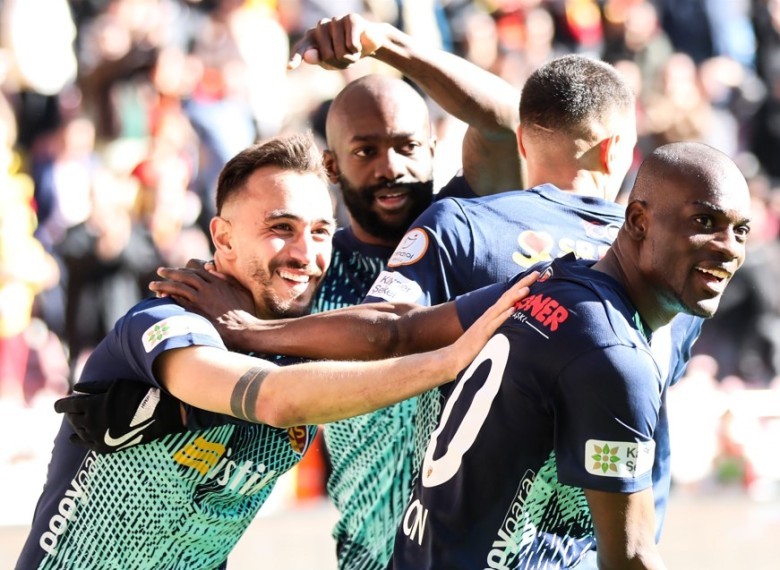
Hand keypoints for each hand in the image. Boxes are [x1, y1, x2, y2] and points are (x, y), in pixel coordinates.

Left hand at [54, 380, 185, 452]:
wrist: (159, 415)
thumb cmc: (139, 394)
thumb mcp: (116, 385)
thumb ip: (94, 387)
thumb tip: (75, 389)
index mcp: (92, 405)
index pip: (67, 406)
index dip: (61, 405)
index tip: (58, 405)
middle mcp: (91, 422)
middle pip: (72, 419)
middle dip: (71, 413)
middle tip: (73, 410)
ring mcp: (98, 437)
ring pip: (78, 431)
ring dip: (76, 425)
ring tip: (78, 420)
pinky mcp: (106, 447)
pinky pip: (86, 444)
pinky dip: (78, 440)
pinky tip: (74, 438)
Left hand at [149, 259, 255, 327]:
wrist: (244, 330)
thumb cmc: (246, 313)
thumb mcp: (242, 291)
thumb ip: (228, 279)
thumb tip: (213, 269)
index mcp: (218, 282)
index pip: (197, 269)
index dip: (185, 269)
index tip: (177, 270)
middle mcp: (208, 288)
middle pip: (184, 275)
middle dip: (170, 272)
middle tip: (160, 272)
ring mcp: (201, 300)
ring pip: (177, 287)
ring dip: (163, 284)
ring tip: (153, 285)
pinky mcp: (195, 312)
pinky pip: (178, 302)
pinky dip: (168, 297)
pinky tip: (161, 297)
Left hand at [288, 13, 385, 70]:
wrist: (368, 43)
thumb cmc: (346, 53)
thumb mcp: (332, 62)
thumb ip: (318, 60)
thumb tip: (308, 55)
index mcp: (311, 38)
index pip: (301, 49)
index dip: (295, 58)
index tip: (289, 67)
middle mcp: (320, 26)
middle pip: (326, 56)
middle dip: (339, 62)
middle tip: (346, 56)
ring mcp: (335, 20)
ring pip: (340, 51)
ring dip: (350, 57)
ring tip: (352, 50)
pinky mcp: (350, 18)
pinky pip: (351, 44)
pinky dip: (357, 50)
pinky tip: (358, 44)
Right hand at [445, 272, 538, 375]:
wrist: (454, 356)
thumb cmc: (473, 347)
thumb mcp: (491, 333)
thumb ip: (500, 327)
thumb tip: (515, 322)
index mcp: (492, 314)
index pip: (509, 296)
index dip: (522, 285)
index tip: (535, 276)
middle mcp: (489, 315)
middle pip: (508, 296)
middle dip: (522, 284)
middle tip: (536, 273)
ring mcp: (485, 324)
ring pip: (502, 307)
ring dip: (514, 297)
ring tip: (527, 288)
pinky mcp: (483, 335)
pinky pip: (495, 324)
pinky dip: (504, 316)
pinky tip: (513, 310)